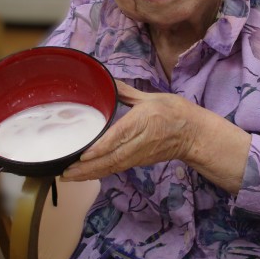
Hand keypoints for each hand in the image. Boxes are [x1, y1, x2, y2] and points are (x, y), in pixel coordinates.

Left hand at [62, 80, 197, 179]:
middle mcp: (140, 141)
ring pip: (113, 167)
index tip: (83, 155)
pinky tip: (87, 175)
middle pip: (111, 159)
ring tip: (69, 177)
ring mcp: (140, 155)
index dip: (100, 148)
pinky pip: (118, 169)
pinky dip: (101, 173)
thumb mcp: (151, 96)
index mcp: (142, 121)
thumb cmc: (175, 112)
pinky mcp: (140, 162)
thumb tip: (107, 81)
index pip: (118, 137)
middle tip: (65, 173)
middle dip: (87, 169)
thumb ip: (126, 92)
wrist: (194, 134)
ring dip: (91, 174)